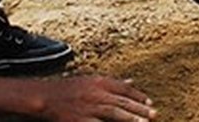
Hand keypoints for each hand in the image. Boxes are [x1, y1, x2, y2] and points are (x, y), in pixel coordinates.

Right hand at [39, 75, 155, 121]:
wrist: (44, 96)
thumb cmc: (68, 88)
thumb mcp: (91, 80)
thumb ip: (112, 83)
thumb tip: (131, 81)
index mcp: (99, 82)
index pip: (124, 88)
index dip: (138, 95)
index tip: (149, 102)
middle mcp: (95, 93)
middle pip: (121, 101)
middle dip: (139, 108)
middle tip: (154, 114)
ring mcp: (88, 107)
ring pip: (113, 112)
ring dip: (129, 118)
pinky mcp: (80, 120)